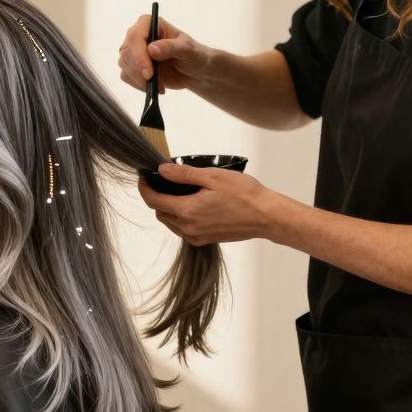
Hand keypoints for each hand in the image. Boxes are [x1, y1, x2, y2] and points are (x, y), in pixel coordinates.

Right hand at [117, 14, 213, 92]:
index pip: (136, 37)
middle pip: (127, 53)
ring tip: (159, 85)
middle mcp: (137, 35)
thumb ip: (171, 47)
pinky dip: (139, 85)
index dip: (139, 55)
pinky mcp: (131, 65)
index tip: (149, 73)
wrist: (192, 70)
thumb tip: (152, 49)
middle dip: (139, 71)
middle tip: (153, 82)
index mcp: (148, 23)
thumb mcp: (187, 50)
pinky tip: (154, 87)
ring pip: (125, 65)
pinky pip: (126, 76)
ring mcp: (132, 51)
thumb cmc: (192, 55)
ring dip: (139, 79)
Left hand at [138, 164, 284, 245]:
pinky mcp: (205, 240)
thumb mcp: (212, 177)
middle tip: (163, 182)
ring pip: (171, 222)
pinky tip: (191, 204)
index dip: (145, 188)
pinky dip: (180, 217)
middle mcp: (188, 227)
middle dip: (157, 197)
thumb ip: (184, 174)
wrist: (266, 217)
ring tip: (178, 191)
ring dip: (168, 208)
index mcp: (187, 210)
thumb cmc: (243, 194)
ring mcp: (196, 236)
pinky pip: (183, 229)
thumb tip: (162, 170)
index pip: (154, 201)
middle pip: (160, 212)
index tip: (144, 177)